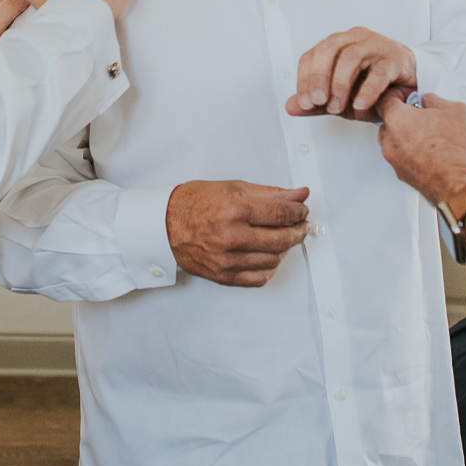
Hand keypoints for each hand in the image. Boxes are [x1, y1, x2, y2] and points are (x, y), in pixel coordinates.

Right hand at [166, 180, 311, 286]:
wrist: (164, 224)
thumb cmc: (195, 203)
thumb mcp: (234, 188)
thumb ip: (271, 194)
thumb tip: (300, 194)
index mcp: (235, 210)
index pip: (282, 214)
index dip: (299, 212)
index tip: (302, 210)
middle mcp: (232, 236)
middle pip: (282, 239)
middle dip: (298, 231)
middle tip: (300, 225)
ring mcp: (228, 260)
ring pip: (274, 260)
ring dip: (285, 249)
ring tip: (282, 237)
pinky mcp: (224, 276)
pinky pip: (259, 278)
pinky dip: (270, 267)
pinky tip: (268, 255)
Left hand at [286, 27, 417, 119]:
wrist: (408, 85)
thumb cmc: (372, 86)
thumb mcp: (340, 98)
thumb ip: (317, 102)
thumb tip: (290, 107)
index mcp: (337, 44)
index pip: (313, 55)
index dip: (305, 79)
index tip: (305, 103)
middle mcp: (355, 39)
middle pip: (329, 50)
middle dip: (319, 77)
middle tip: (318, 102)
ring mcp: (376, 45)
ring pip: (352, 57)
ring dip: (340, 85)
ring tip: (337, 108)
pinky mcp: (396, 58)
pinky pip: (379, 71)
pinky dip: (368, 89)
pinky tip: (360, 105)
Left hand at [375, 94, 465, 206]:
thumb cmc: (463, 151)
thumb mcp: (457, 110)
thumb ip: (435, 101)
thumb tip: (428, 101)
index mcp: (398, 120)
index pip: (385, 100)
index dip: (399, 94)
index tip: (411, 95)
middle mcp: (390, 142)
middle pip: (389, 123)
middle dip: (404, 118)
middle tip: (425, 117)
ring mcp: (396, 163)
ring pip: (396, 143)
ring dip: (410, 137)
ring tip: (434, 136)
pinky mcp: (406, 178)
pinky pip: (405, 159)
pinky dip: (415, 154)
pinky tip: (436, 153)